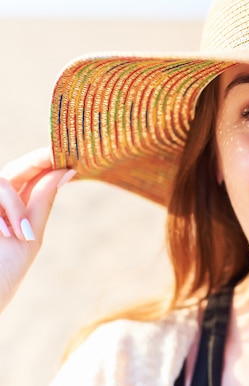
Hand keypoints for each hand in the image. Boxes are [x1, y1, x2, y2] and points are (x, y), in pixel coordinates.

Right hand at [0, 148, 74, 312]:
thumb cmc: (4, 270)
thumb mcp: (30, 234)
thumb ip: (43, 201)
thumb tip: (68, 170)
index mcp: (9, 206)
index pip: (25, 174)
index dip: (42, 160)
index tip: (63, 151)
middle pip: (11, 171)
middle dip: (35, 163)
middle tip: (53, 158)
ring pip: (0, 183)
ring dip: (13, 204)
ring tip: (20, 233)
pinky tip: (4, 233)